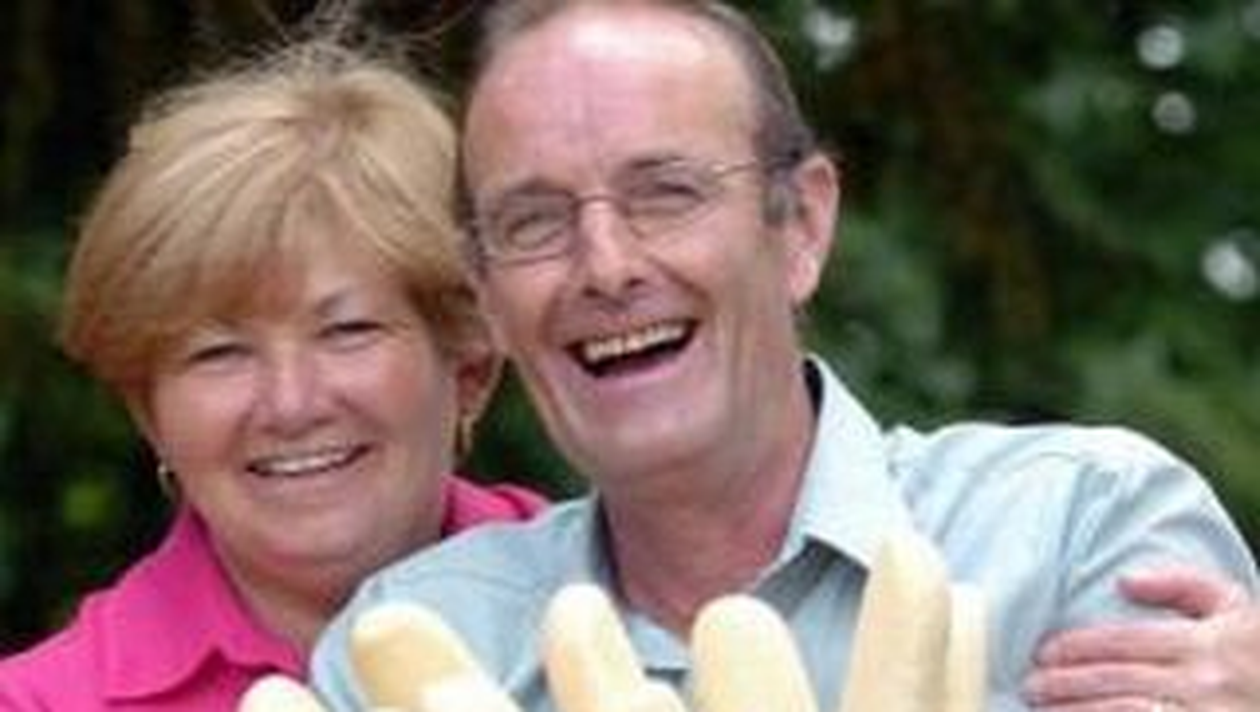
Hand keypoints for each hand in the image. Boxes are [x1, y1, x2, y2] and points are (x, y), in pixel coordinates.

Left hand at [1023, 567, 1256, 710]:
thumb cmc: (1257, 653)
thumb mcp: (1236, 607)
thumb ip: (1183, 584)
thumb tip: (1123, 580)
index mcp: (1206, 642)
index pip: (1126, 641)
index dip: (1079, 646)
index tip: (1044, 652)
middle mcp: (1204, 682)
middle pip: (1119, 679)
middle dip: (1067, 682)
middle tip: (1031, 685)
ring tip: (1044, 711)